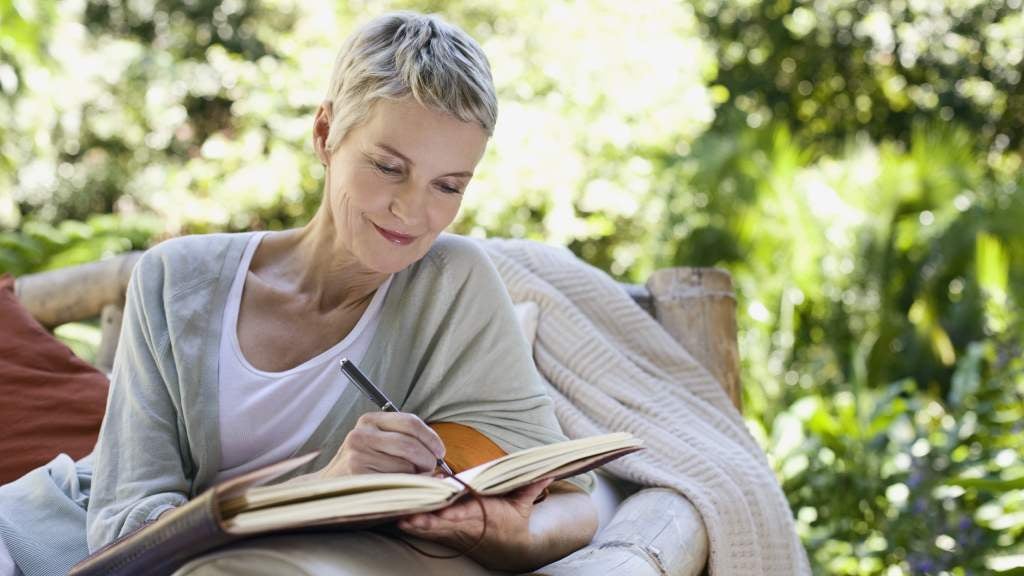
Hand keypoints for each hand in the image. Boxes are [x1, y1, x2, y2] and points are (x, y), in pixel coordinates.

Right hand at [317, 412, 445, 476]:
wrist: (327, 488)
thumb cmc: (362, 465)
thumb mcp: (378, 442)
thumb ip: (404, 439)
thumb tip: (438, 453)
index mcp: (369, 420)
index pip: (411, 423)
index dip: (431, 438)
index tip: (440, 452)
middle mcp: (361, 434)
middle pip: (410, 445)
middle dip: (427, 461)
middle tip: (430, 470)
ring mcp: (357, 456)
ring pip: (405, 467)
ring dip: (415, 477)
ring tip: (410, 480)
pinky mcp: (358, 477)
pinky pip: (395, 483)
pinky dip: (406, 488)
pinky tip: (402, 489)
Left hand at [396, 478, 553, 570]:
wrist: (510, 550)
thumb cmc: (514, 521)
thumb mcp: (524, 504)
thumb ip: (530, 486)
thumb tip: (548, 471)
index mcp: (486, 514)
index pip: (469, 513)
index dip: (455, 514)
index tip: (444, 512)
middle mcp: (468, 525)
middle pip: (445, 523)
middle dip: (428, 521)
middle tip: (410, 516)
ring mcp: (456, 532)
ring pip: (433, 529)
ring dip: (417, 525)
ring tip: (400, 519)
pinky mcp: (448, 536)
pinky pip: (428, 532)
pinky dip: (415, 528)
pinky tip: (399, 521)